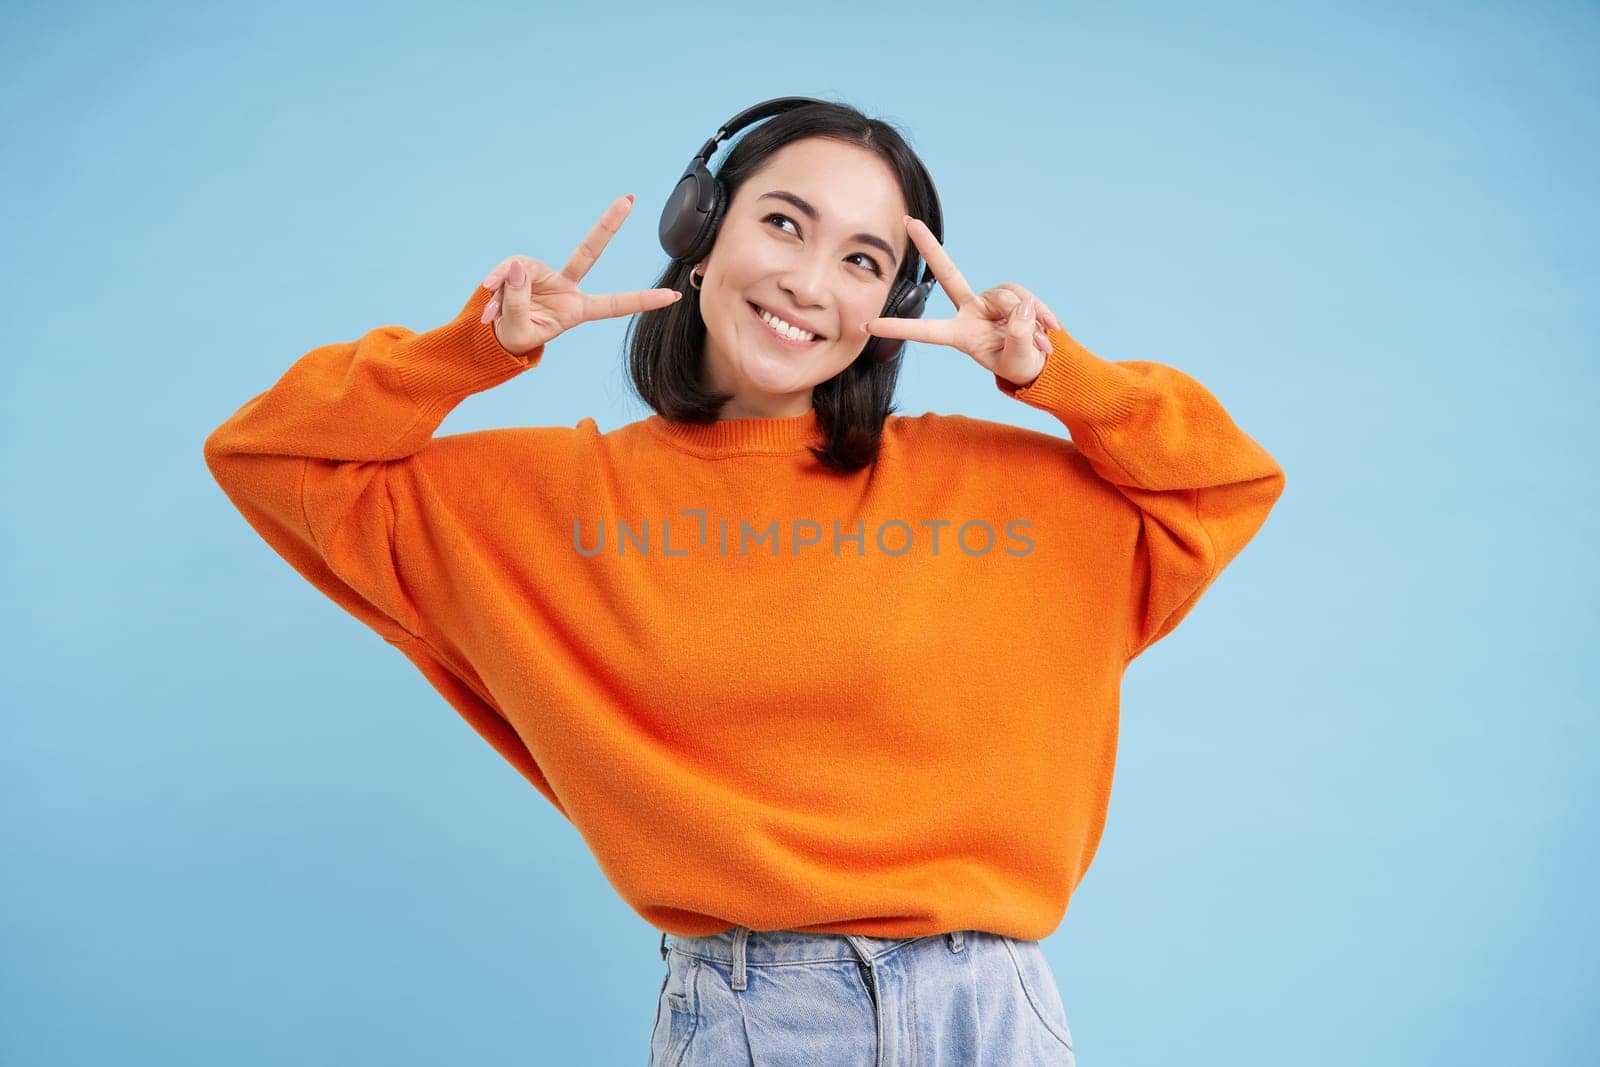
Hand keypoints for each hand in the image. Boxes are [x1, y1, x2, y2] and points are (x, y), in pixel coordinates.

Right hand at [479, 193, 683, 355]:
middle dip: (608, 224)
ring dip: (504, 292)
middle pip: (589, 251)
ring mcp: (544, 274)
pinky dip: (494, 284)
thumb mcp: (518, 330)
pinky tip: (487, 300)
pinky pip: (506, 271)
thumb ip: (517, 302)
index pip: (615, 305)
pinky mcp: (522, 267)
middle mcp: (566, 287)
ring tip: (492, 312)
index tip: (674, 296)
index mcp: (577, 310)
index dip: (642, 301)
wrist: (496, 333)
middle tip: (628, 199)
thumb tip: (519, 268)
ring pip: (524, 270)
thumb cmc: (516, 336)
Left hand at [860, 216, 1062, 387]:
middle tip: (908, 221)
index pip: (925, 330)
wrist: (1040, 362)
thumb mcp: (1018, 361)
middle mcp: (970, 311)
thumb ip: (1019, 337)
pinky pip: (1027, 297)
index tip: (868, 324)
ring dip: (1030, 321)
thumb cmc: (1019, 366)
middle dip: (930, 246)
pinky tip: (1052, 329)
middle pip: (948, 273)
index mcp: (960, 336)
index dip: (898, 327)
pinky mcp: (1012, 295)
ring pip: (1009, 298)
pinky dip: (1041, 314)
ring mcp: (990, 300)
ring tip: (1043, 342)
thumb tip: (1023, 307)